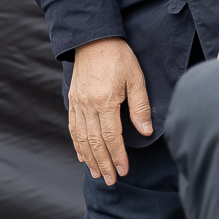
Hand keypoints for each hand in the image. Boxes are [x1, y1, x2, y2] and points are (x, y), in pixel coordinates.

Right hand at [67, 38, 150, 185]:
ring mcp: (78, 103)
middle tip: (111, 180)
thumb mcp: (136, 77)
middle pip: (94, 142)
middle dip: (103, 164)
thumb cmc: (118, 56)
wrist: (93, 38)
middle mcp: (88, 105)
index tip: (124, 171)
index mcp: (105, 100)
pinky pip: (73, 127)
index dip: (117, 156)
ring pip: (81, 138)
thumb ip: (140, 106)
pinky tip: (81, 156)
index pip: (111, 136)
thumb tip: (145, 131)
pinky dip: (77, 144)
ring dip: (89, 159)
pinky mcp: (73, 100)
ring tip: (97, 174)